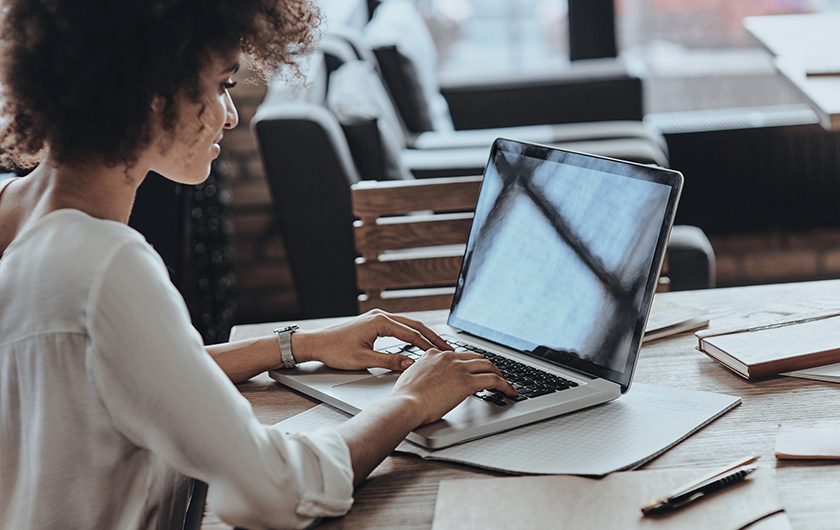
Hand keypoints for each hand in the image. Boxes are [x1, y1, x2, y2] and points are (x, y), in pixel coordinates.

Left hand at [291, 309, 449, 371]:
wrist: (316, 343)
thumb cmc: (334, 350)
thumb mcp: (363, 360)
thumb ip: (389, 361)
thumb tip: (411, 363)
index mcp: (380, 322)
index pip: (412, 334)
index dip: (429, 345)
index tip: (443, 353)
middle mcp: (380, 316)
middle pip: (414, 325)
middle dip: (432, 337)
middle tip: (449, 348)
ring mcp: (377, 318)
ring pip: (407, 325)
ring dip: (423, 335)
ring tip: (438, 345)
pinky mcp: (373, 323)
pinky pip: (399, 327)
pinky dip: (412, 334)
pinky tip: (418, 342)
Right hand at [389, 349, 516, 424]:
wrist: (405, 404)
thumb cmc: (404, 397)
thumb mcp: (412, 377)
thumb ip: (424, 375)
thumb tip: (429, 382)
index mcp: (434, 354)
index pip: (459, 354)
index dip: (470, 363)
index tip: (475, 370)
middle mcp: (448, 357)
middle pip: (477, 357)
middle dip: (488, 366)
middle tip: (494, 375)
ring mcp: (458, 368)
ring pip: (489, 366)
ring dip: (500, 374)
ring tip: (505, 384)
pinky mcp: (467, 382)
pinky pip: (494, 380)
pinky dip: (505, 385)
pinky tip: (509, 392)